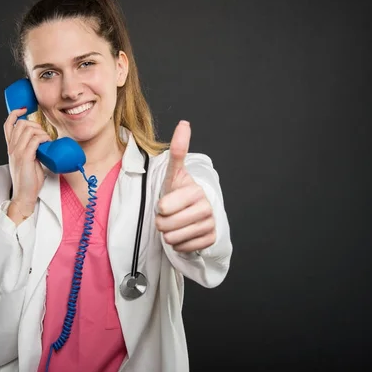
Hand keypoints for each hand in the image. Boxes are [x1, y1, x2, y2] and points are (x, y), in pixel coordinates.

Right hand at [3, 107, 51, 217]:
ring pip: (28, 130)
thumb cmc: (29, 179)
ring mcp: (17, 152)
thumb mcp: (29, 160)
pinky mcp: (25, 158)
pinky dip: (43, 139)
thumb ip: (32, 149)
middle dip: (35, 124)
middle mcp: (12, 148)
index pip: (8, 124)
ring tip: (47, 141)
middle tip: (44, 135)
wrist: (24, 195)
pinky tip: (47, 143)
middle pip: (21, 124)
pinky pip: (34, 140)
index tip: (24, 109)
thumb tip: (43, 141)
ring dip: (41, 132)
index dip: (15, 113)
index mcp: (11, 147)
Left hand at [155, 120, 215, 252]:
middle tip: (167, 216)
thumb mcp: (174, 174)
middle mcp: (205, 205)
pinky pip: (184, 248)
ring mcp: (210, 223)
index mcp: (194, 190)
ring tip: (174, 225)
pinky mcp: (211, 238)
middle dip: (161, 223)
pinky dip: (179, 245)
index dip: (161, 208)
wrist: (192, 213)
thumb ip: (178, 151)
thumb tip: (184, 123)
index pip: (165, 206)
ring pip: (174, 237)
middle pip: (166, 224)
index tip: (164, 205)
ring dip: (169, 234)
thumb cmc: (179, 193)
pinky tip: (184, 235)